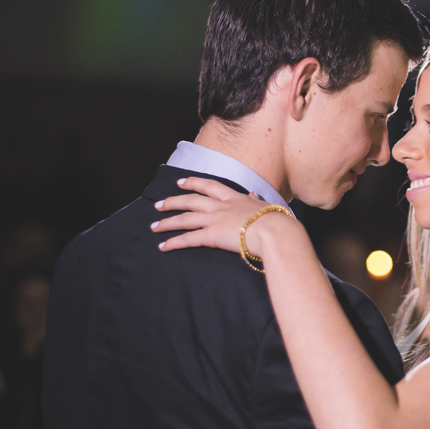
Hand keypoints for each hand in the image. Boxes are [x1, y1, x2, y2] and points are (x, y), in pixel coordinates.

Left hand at [152, 176, 296, 258]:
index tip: (181, 182)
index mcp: (234, 198)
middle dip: (173, 201)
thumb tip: (254, 195)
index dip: (194, 183)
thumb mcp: (266, 206)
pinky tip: (163, 246)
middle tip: (159, 204)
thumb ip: (255, 202)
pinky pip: (188, 239)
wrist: (274, 230)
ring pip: (185, 218)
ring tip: (154, 226)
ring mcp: (214, 220)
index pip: (210, 186)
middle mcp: (221, 206)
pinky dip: (174, 242)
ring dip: (167, 222)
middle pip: (191, 201)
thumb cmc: (275, 221)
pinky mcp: (211, 235)